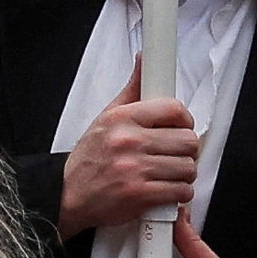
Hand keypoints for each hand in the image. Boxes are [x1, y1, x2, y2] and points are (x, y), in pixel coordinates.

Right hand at [60, 95, 202, 235]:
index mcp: (120, 119)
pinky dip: (178, 193)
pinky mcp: (141, 194)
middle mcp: (127, 141)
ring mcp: (135, 168)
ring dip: (182, 174)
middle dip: (184, 151)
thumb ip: (131, 92)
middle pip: (188, 141)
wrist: (67, 195)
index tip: (179, 127)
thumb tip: (144, 62)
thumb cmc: (89, 159)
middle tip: (170, 154)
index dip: (184, 120)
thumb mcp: (105, 119)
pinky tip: (163, 189)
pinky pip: (182, 191)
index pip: (173, 109)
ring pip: (188, 167)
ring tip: (165, 173)